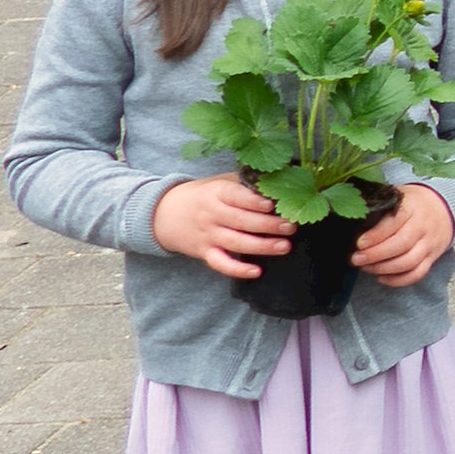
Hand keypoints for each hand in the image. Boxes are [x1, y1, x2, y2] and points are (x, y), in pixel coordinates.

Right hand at [153, 173, 291, 275]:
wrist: (163, 214)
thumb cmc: (203, 195)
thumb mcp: (219, 182)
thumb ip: (245, 183)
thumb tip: (281, 181)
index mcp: (216, 193)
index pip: (235, 196)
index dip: (253, 201)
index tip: (273, 204)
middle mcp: (211, 214)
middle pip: (240, 221)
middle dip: (268, 225)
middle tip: (291, 226)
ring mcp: (208, 235)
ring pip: (235, 242)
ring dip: (262, 246)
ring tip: (285, 246)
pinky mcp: (204, 252)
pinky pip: (220, 263)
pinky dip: (237, 269)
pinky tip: (256, 271)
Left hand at [350, 184, 454, 283]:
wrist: (444, 208)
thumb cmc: (412, 204)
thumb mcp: (397, 196)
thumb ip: (379, 206)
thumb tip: (353, 220)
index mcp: (412, 208)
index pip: (395, 222)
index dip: (376, 235)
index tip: (359, 243)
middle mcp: (423, 227)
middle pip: (402, 244)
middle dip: (376, 255)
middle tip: (356, 259)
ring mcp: (429, 244)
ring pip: (410, 262)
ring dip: (384, 268)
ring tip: (366, 268)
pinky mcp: (432, 258)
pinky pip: (417, 273)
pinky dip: (398, 280)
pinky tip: (381, 277)